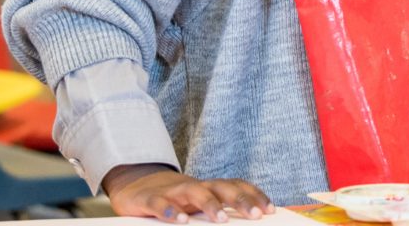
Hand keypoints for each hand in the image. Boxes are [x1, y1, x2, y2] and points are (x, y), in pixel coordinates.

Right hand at [104, 163, 274, 223]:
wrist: (137, 186)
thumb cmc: (176, 200)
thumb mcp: (198, 205)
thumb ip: (217, 211)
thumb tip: (244, 224)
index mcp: (209, 188)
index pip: (237, 186)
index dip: (254, 196)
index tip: (271, 209)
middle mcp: (195, 186)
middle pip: (221, 188)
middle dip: (240, 200)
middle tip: (255, 216)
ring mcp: (173, 191)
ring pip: (194, 192)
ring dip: (209, 204)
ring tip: (222, 219)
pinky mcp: (150, 199)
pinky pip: (160, 203)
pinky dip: (170, 211)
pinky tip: (179, 221)